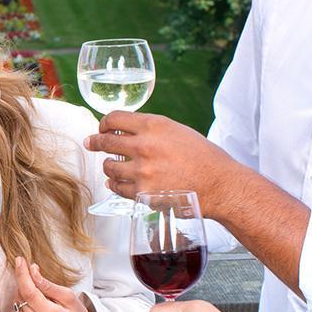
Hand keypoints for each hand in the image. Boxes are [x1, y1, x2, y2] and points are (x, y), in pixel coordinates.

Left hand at [8, 256, 117, 311]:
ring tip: (38, 298)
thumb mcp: (69, 297)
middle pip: (21, 298)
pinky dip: (20, 308)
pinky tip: (33, 308)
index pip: (29, 292)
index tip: (19, 261)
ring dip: (22, 296)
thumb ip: (48, 285)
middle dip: (25, 284)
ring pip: (15, 307)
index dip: (22, 274)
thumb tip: (32, 271)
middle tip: (35, 280)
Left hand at [85, 113, 232, 201]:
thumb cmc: (203, 157)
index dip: (104, 123)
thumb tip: (126, 132)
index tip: (102, 128)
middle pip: (105, 142)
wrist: (220, 184)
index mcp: (154, 125)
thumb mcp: (177, 131)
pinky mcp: (143, 193)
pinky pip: (118, 189)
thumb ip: (151, 130)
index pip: (114, 118)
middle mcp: (144, 146)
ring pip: (108, 167)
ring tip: (112, 167)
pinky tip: (117, 183)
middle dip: (95, 142)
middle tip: (91, 143)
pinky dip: (116, 186)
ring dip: (108, 167)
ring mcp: (142, 171)